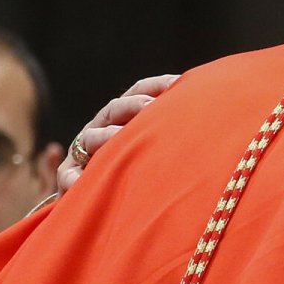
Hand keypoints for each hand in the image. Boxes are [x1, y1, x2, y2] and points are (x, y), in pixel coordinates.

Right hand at [56, 74, 178, 194]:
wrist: (103, 200)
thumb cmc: (141, 167)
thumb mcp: (156, 144)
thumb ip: (174, 127)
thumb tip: (215, 108)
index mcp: (124, 115)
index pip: (140, 92)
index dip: (157, 85)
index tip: (178, 83)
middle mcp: (102, 127)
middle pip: (115, 109)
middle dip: (133, 106)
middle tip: (151, 107)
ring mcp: (84, 151)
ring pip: (91, 139)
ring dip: (105, 137)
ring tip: (119, 138)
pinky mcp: (69, 176)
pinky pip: (67, 175)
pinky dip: (72, 179)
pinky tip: (78, 183)